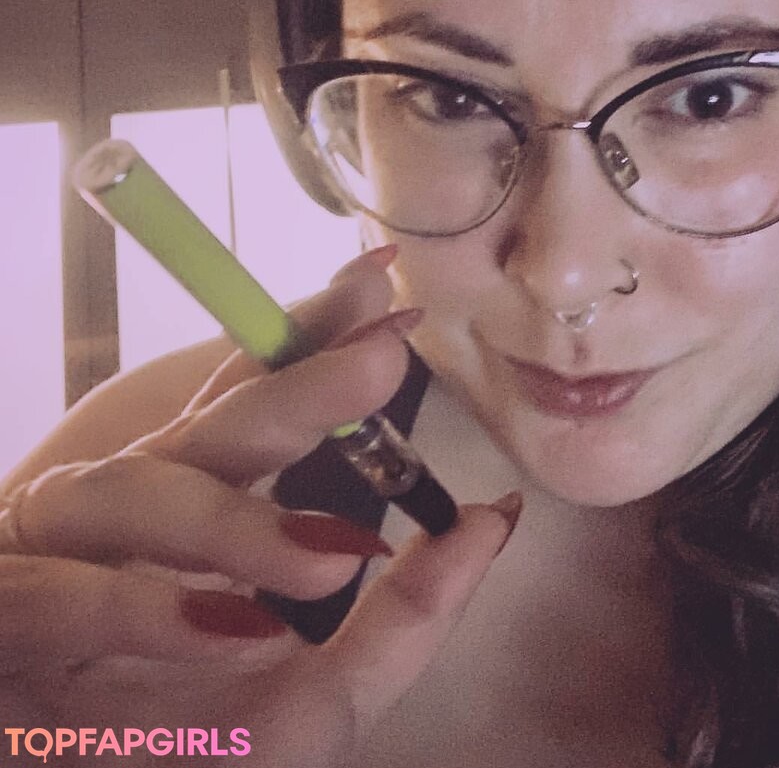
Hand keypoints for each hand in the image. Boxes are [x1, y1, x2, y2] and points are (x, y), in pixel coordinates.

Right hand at [0, 248, 517, 765]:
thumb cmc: (190, 748)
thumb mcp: (325, 692)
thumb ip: (409, 614)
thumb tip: (494, 517)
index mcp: (200, 503)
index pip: (255, 396)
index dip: (311, 338)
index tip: (384, 291)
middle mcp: (130, 511)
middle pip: (210, 426)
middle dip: (295, 387)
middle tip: (383, 360)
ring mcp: (55, 555)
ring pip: (131, 492)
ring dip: (234, 521)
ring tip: (336, 555)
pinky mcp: (3, 616)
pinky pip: (59, 596)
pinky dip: (144, 609)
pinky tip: (234, 629)